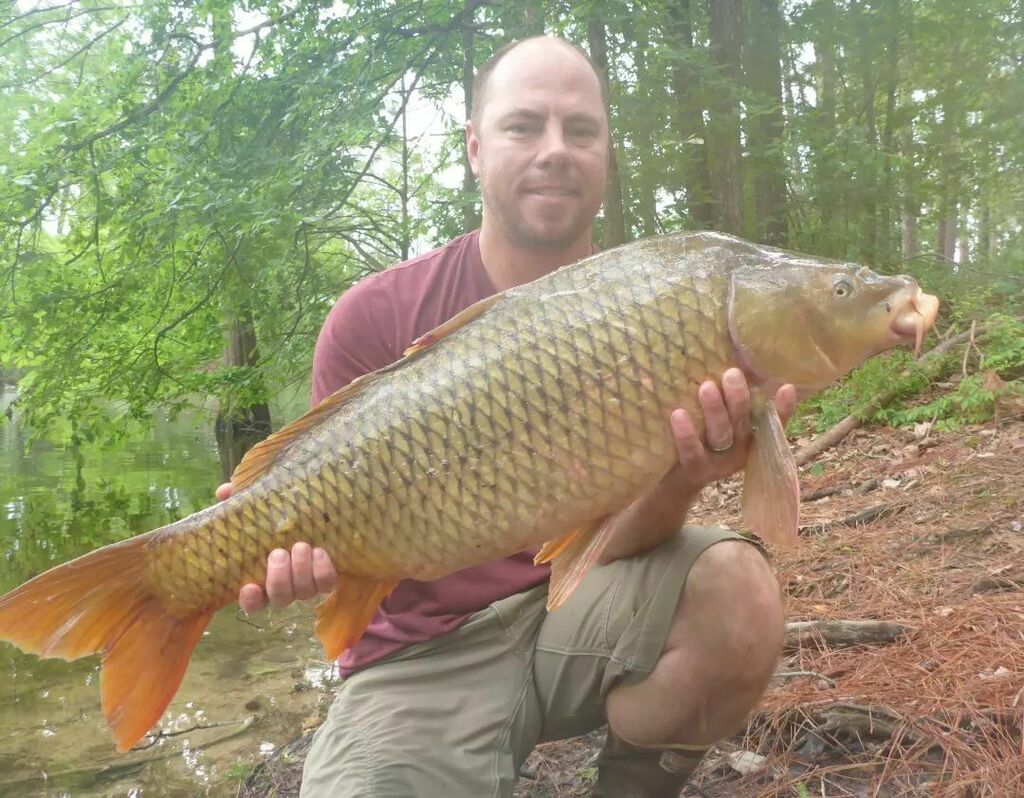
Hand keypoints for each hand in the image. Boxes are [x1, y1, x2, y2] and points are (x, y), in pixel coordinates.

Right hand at [217, 483, 338, 612]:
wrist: (314, 513)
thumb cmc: (275, 518)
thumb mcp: (254, 509)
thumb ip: (237, 502)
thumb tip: (224, 491)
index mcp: (261, 577)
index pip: (253, 603)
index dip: (251, 601)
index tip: (250, 587)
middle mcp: (285, 586)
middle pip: (281, 598)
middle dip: (280, 578)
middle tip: (278, 553)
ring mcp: (307, 583)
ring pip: (304, 592)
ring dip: (301, 572)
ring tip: (301, 546)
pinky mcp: (327, 575)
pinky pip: (327, 583)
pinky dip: (323, 570)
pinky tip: (320, 552)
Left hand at [668, 368, 796, 490]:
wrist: (676, 480)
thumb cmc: (700, 439)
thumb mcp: (717, 419)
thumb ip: (727, 399)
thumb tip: (731, 359)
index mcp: (750, 437)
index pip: (773, 422)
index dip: (783, 408)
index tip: (787, 387)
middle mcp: (738, 450)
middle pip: (743, 423)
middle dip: (738, 398)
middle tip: (732, 374)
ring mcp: (718, 462)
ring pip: (720, 434)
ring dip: (715, 411)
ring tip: (706, 387)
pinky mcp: (695, 469)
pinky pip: (691, 451)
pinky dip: (685, 434)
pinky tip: (678, 414)